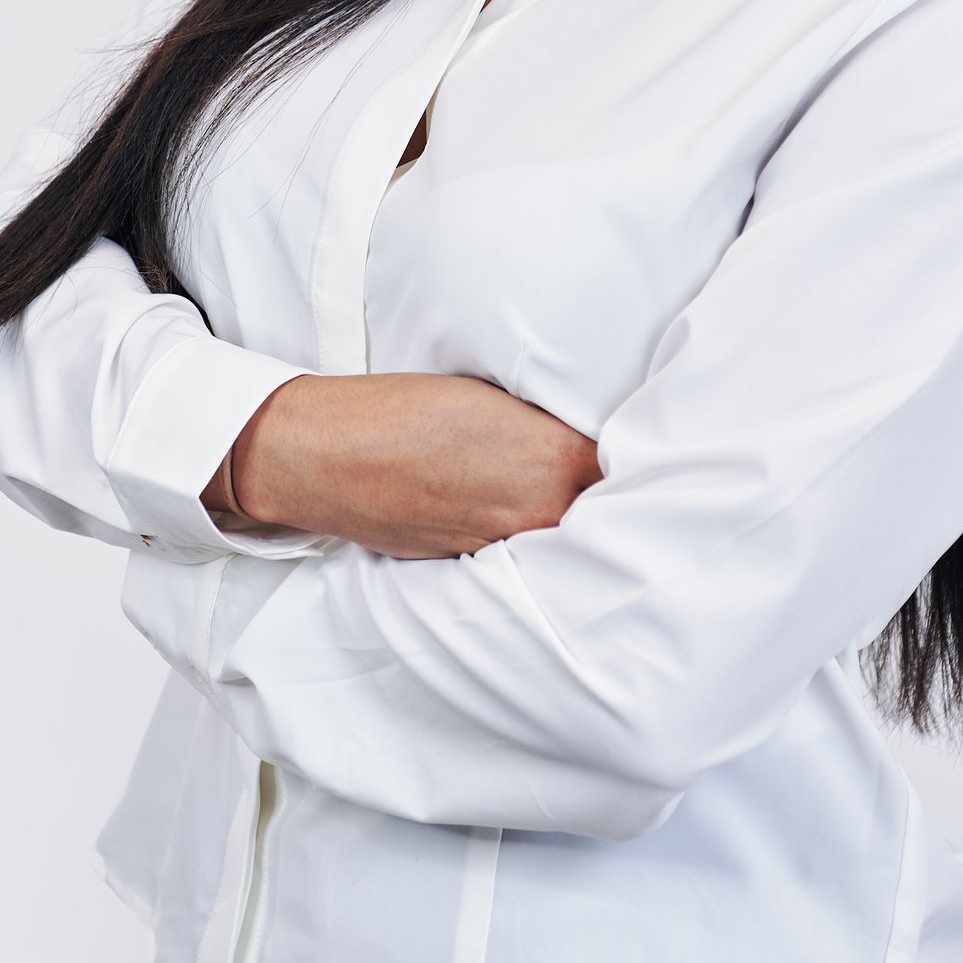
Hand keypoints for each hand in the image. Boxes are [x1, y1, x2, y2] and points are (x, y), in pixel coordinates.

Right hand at [212, 372, 603, 559]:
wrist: (321, 455)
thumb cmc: (400, 409)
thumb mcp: (491, 396)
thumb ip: (551, 426)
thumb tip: (591, 443)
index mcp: (554, 463)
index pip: (628, 468)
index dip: (637, 456)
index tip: (642, 447)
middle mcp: (539, 516)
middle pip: (602, 511)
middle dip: (606, 494)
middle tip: (603, 471)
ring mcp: (505, 548)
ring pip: (561, 538)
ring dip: (564, 520)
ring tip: (550, 490)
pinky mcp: (471, 565)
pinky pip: (517, 553)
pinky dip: (521, 538)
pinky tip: (506, 511)